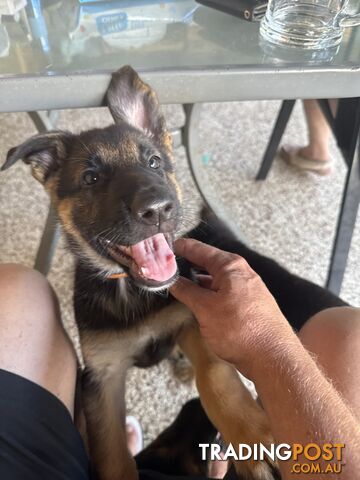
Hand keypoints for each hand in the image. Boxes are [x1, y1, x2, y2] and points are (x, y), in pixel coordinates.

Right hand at [170, 239, 294, 375]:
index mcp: (230, 266)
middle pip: (208, 262)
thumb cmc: (240, 329)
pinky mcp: (248, 305)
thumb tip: (171, 279)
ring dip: (197, 281)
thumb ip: (187, 291)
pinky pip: (223, 292)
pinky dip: (208, 293)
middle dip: (187, 264)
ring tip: (177, 283)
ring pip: (215, 279)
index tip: (163, 247)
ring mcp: (246, 289)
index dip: (180, 247)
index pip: (199, 249)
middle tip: (165, 267)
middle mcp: (240, 273)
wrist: (273, 357)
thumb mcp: (205, 308)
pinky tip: (198, 301)